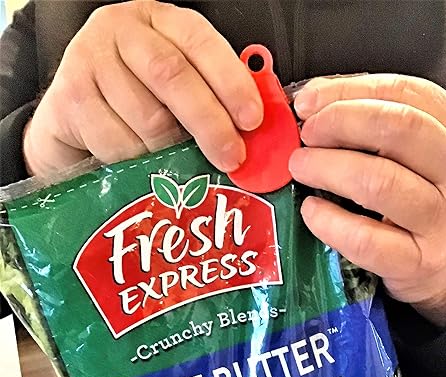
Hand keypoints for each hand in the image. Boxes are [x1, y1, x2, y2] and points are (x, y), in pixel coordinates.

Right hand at [23, 1, 262, 175]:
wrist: (73, 115)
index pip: (201, 43)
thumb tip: (250, 136)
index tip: (252, 119)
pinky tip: (137, 159)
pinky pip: (116, 140)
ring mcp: (91, 59)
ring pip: (146, 116)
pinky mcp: (69, 95)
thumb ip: (209, 99)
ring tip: (172, 161)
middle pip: (172, 75)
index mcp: (160, 22)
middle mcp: (123, 31)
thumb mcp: (175, 89)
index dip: (231, 82)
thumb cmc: (133, 101)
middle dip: (209, 122)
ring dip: (167, 151)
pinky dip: (135, 160)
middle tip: (230, 156)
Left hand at [289, 74, 445, 326]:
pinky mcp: (418, 262)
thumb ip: (376, 123)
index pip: (407, 93)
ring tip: (301, 168)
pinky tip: (312, 210)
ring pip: (380, 181)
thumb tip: (311, 105)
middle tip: (306, 135)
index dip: (350, 91)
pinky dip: (329, 221)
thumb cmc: (423, 200)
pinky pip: (366, 238)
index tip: (308, 101)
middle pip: (400, 129)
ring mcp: (442, 221)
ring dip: (328, 168)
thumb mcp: (417, 155)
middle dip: (340, 122)